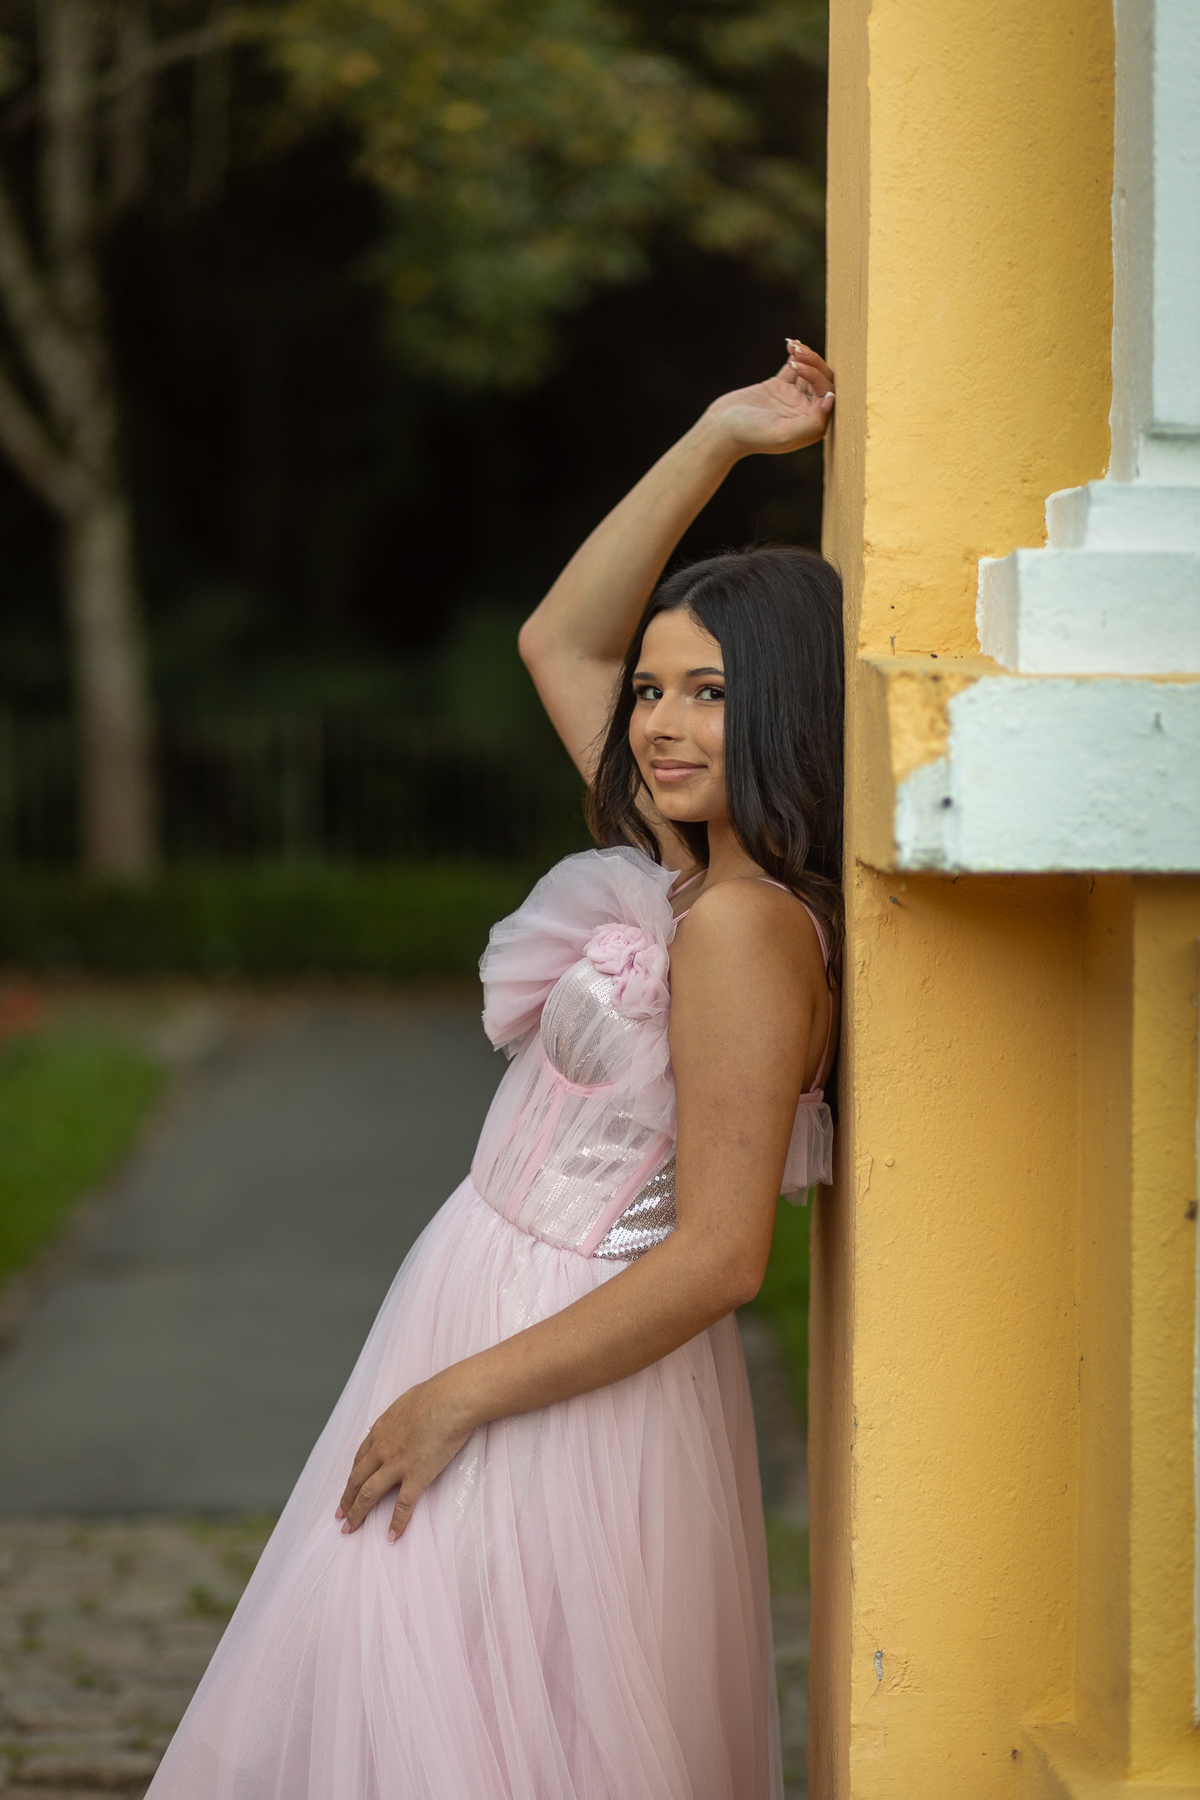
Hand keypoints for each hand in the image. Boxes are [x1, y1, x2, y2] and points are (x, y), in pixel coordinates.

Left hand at [336, 1371, 472, 1541]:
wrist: (451, 1400)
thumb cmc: (436, 1394)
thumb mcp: (407, 1402)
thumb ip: (399, 1416)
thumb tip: (400, 1418)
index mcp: (381, 1430)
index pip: (360, 1459)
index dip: (352, 1476)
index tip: (347, 1489)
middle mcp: (382, 1449)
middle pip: (357, 1479)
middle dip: (346, 1500)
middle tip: (340, 1517)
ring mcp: (397, 1464)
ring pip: (369, 1494)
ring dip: (357, 1514)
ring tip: (350, 1530)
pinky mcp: (416, 1476)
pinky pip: (403, 1505)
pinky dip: (396, 1523)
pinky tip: (391, 1536)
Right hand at [702, 341, 833, 457]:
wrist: (720, 429)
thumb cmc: (750, 435)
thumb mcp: (782, 433)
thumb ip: (811, 422)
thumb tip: (831, 400)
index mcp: (811, 426)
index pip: (828, 396)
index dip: (819, 378)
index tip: (798, 369)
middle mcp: (805, 412)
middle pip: (822, 381)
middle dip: (814, 364)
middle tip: (798, 355)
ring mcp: (792, 398)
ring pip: (809, 372)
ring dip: (805, 356)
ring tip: (794, 346)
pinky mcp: (778, 387)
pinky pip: (793, 367)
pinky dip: (795, 354)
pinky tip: (790, 343)